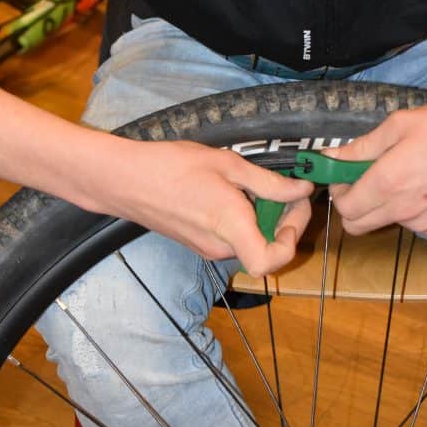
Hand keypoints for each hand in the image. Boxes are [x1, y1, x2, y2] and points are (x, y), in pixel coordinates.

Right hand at [102, 140, 313, 275]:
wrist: (125, 180)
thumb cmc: (171, 167)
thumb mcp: (227, 165)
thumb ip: (269, 182)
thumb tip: (301, 190)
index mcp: (229, 227)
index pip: (270, 262)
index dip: (292, 239)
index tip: (296, 208)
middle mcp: (220, 246)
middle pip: (266, 248)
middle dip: (284, 220)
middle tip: (287, 187)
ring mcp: (207, 248)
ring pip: (250, 241)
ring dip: (264, 218)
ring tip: (257, 184)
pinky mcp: (197, 244)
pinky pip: (232, 238)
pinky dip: (244, 220)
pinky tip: (235, 192)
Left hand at [325, 102, 426, 236]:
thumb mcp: (401, 125)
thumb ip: (361, 146)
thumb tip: (332, 156)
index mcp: (386, 183)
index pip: (343, 207)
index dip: (338, 191)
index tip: (345, 174)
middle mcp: (402, 209)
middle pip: (357, 226)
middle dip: (353, 205)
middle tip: (366, 179)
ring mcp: (423, 223)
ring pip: (386, 223)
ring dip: (385, 205)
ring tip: (407, 173)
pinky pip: (413, 225)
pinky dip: (411, 210)